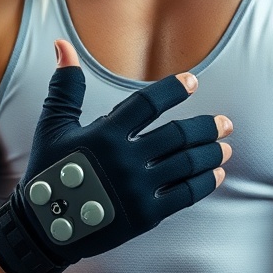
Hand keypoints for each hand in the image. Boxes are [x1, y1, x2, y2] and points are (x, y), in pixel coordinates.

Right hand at [0, 40, 231, 272]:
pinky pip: (185, 195)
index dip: (173, 90)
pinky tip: (217, 174)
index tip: (193, 81)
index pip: (148, 103)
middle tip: (225, 122)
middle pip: (178, 135)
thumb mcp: (53, 126)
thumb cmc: (50, 171)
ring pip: (187, 165)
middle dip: (206, 127)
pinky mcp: (146, 215)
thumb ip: (66, 86)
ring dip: (211, 153)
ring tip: (226, 146)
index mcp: (105, 134)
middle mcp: (125, 159)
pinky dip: (205, 183)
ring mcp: (138, 189)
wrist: (47, 227)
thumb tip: (63, 45)